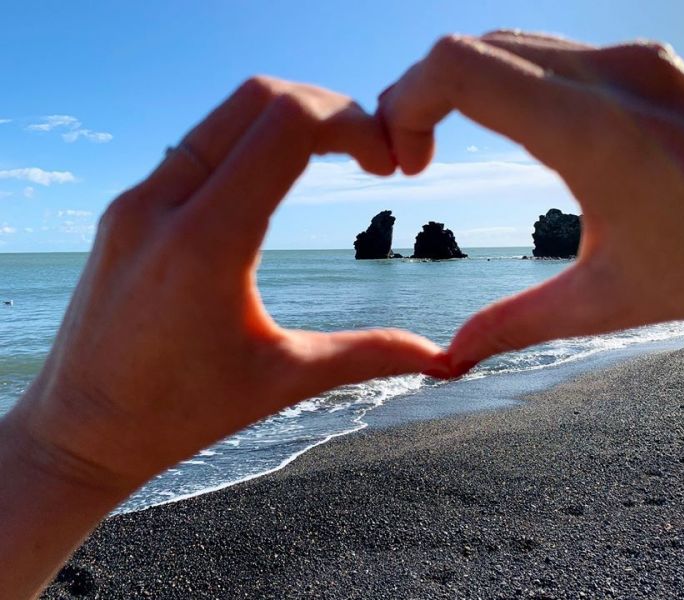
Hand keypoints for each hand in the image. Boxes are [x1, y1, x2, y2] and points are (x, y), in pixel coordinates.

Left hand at [11, 78, 443, 494]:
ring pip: (225, 113)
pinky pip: (199, 142)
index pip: (287, 127)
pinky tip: (278, 178)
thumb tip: (443, 359)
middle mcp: (162, 204)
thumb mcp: (283, 380)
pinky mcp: (129, 206)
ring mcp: (138, 199)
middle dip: (329, 108)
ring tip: (334, 156)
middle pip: (258, 98)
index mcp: (205, 243)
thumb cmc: (179, 414)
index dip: (353, 124)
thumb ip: (367, 355)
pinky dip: (251, 138)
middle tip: (370, 152)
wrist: (81, 428)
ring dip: (289, 118)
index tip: (388, 164)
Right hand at [378, 31, 683, 373]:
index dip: (403, 101)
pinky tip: (511, 133)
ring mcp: (635, 59)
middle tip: (411, 161)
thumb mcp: (608, 301)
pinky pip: (552, 51)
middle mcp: (611, 73)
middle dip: (419, 96)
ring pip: (510, 43)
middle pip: (473, 47)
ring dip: (461, 85)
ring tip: (445, 145)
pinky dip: (505, 81)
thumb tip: (449, 358)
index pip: (458, 66)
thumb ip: (516, 324)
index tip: (402, 163)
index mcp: (591, 128)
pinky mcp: (651, 64)